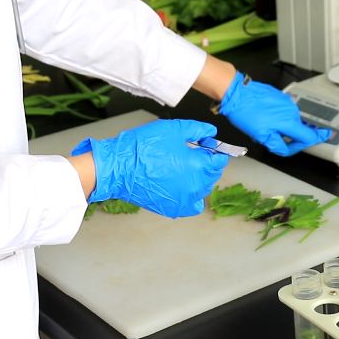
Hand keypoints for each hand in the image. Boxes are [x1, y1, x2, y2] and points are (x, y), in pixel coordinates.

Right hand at [71, 120, 228, 217]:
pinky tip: (182, 186)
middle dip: (206, 163)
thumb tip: (211, 132)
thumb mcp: (174, 129)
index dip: (213, 150)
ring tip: (181, 167)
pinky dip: (192, 197)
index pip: (220, 161)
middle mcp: (196, 185)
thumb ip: (198, 129)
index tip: (204, 145)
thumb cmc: (143, 147)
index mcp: (199, 166)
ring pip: (203, 188)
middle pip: (212, 174)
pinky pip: (193, 205)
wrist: (119, 168)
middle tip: (189, 153)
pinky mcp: (174, 209)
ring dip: (198, 178)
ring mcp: (185, 199)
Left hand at [219, 72, 331, 155]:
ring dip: (282, 125)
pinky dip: (278, 116)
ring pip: (290, 119)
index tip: (326, 137)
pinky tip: (265, 116)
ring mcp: (286, 102)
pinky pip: (284, 110)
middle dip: (289, 136)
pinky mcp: (280, 96)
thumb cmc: (246, 112)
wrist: (237, 92)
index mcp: (289, 122)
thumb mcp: (260, 136)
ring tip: (264, 125)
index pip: (309, 135)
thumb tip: (284, 148)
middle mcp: (291, 111)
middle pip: (298, 129)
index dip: (316, 140)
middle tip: (272, 138)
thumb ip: (276, 144)